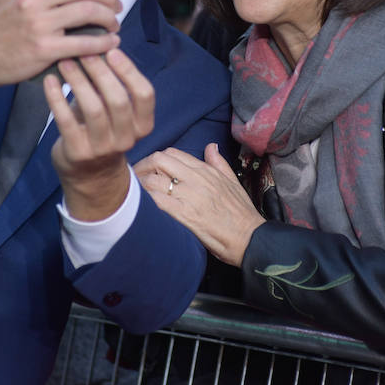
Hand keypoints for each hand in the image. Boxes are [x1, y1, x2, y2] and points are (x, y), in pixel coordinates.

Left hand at [48, 49, 154, 219]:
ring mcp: (102, 148)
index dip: (129, 70)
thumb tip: (100, 44)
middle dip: (101, 72)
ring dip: (78, 81)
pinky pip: (65, 121)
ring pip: (93, 109)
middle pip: (118, 100)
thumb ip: (114, 86)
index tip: (112, 50)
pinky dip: (56, 98)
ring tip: (65, 62)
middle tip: (84, 51)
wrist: (89, 176)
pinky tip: (49, 81)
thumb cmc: (103, 131)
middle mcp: (127, 139)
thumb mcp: (116, 113)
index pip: (145, 94)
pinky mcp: (77, 153)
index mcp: (142, 126)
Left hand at [135, 143, 263, 266]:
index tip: (149, 170)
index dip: (155, 160)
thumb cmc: (241, 213)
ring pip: (154, 180)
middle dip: (142, 167)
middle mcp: (196, 179)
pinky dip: (145, 201)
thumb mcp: (232, 182)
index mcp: (206, 170)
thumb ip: (219, 163)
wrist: (250, 237)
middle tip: (135, 179)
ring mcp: (190, 196)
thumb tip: (211, 147)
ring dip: (140, 186)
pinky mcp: (185, 215)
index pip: (172, 153)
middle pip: (159, 160)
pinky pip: (158, 202)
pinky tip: (141, 207)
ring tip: (134, 195)